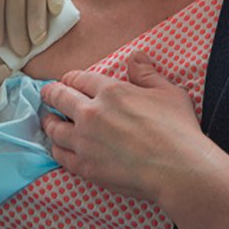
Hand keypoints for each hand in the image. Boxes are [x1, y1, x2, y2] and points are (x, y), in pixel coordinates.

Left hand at [40, 51, 207, 202]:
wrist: (181, 171)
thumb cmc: (179, 131)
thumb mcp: (168, 92)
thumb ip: (147, 73)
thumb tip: (135, 56)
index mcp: (110, 91)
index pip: (78, 78)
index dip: (70, 79)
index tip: (67, 82)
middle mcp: (91, 112)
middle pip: (59, 97)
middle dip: (51, 94)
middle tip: (47, 95)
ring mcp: (85, 140)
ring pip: (54, 127)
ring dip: (49, 121)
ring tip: (49, 121)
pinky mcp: (86, 166)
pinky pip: (60, 155)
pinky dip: (56, 149)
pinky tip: (57, 147)